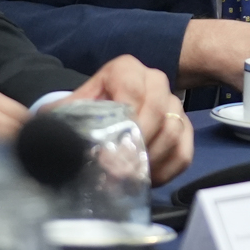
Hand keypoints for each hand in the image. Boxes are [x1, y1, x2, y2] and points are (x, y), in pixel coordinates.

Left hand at [68, 55, 192, 182]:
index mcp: (125, 70)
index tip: (108, 150)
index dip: (124, 121)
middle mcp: (154, 81)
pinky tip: (146, 180)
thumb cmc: (85, 111)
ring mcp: (173, 104)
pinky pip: (184, 152)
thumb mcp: (71, 109)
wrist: (99, 114)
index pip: (132, 90)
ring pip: (173, 131)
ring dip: (151, 160)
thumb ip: (66, 120)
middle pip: (158, 110)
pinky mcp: (184, 129)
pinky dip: (166, 171)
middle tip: (119, 170)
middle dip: (138, 144)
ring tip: (128, 177)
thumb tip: (66, 143)